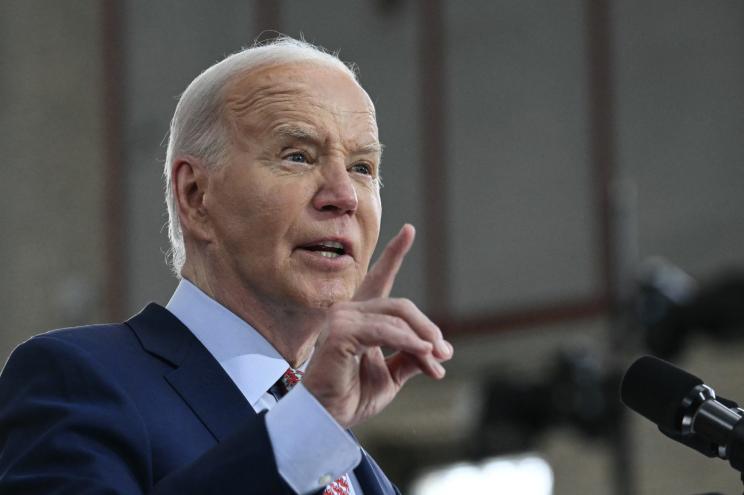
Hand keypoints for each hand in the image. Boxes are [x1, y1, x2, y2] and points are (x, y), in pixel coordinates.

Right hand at [302, 224, 452, 427]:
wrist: (329, 420)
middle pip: (401, 305)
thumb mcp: (391, 375)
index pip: (379, 279)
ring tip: (437, 362)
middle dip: (428, 328)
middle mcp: (349, 311)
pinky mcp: (340, 333)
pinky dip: (409, 342)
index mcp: (360, 317)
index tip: (409, 231)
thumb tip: (438, 351)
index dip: (394, 254)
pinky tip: (425, 355)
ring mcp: (342, 319)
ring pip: (398, 316)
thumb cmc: (352, 396)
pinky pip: (386, 331)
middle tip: (445, 354)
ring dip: (423, 340)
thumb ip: (410, 357)